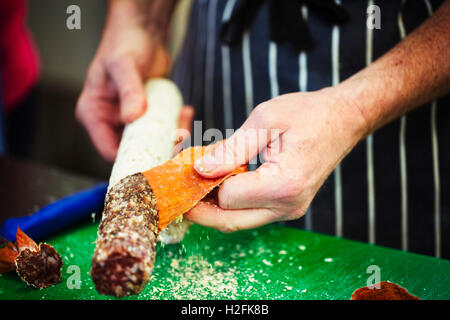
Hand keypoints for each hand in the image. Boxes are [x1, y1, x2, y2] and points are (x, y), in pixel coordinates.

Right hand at [75, 1, 168, 160]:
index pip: (108, 150)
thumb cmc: (125, 43)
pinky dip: (176, 125)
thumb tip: (132, 117)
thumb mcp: (124, 65)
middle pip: (133, 150)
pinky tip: (185, 110)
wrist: (143, 33)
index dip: (130, 160)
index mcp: (94, 113)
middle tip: (178, 138)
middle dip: (158, 149)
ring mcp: (130, 120)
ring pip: (152, 143)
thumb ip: (129, 90)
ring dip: (171, 136)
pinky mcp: (148, 117)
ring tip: (184, 119)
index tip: (154, 159)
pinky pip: (163, 130)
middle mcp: (110, 121)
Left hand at [186, 88, 366, 231]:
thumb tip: (201, 170)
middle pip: (230, 221)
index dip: (204, 182)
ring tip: (198, 183)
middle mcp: (288, 205)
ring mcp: (289, 209)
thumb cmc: (308, 113)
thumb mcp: (266, 119)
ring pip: (239, 220)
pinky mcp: (288, 206)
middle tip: (180, 191)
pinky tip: (220, 182)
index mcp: (284, 184)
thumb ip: (232, 148)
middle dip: (201, 209)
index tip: (188, 166)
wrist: (343, 119)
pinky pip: (251, 212)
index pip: (227, 197)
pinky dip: (231, 202)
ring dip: (214, 206)